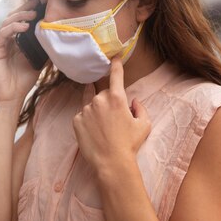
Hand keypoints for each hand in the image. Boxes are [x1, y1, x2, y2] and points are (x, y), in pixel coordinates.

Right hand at [0, 0, 41, 103]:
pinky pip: (3, 34)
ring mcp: (0, 44)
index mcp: (15, 41)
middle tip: (37, 2)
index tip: (42, 4)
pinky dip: (13, 28)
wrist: (11, 96)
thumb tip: (56, 37)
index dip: (29, 11)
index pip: (21, 21)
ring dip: (20, 16)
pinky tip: (24, 26)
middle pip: (13, 17)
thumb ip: (44, 49)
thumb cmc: (23, 80)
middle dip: (25, 8)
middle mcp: (6, 40)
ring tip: (32, 14)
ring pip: (7, 23)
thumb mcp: (39, 61)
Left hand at [73, 57, 151, 171]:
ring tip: (103, 128)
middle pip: (102, 93)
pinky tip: (94, 133)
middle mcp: (99, 100)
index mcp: (117, 98)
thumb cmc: (130, 144)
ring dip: (96, 110)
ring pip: (91, 104)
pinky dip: (87, 120)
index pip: (115, 75)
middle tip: (113, 119)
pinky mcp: (76, 120)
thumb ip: (140, 108)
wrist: (111, 163)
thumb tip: (134, 101)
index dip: (115, 64)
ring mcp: (85, 110)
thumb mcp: (144, 125)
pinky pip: (82, 115)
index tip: (113, 57)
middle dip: (108, 101)